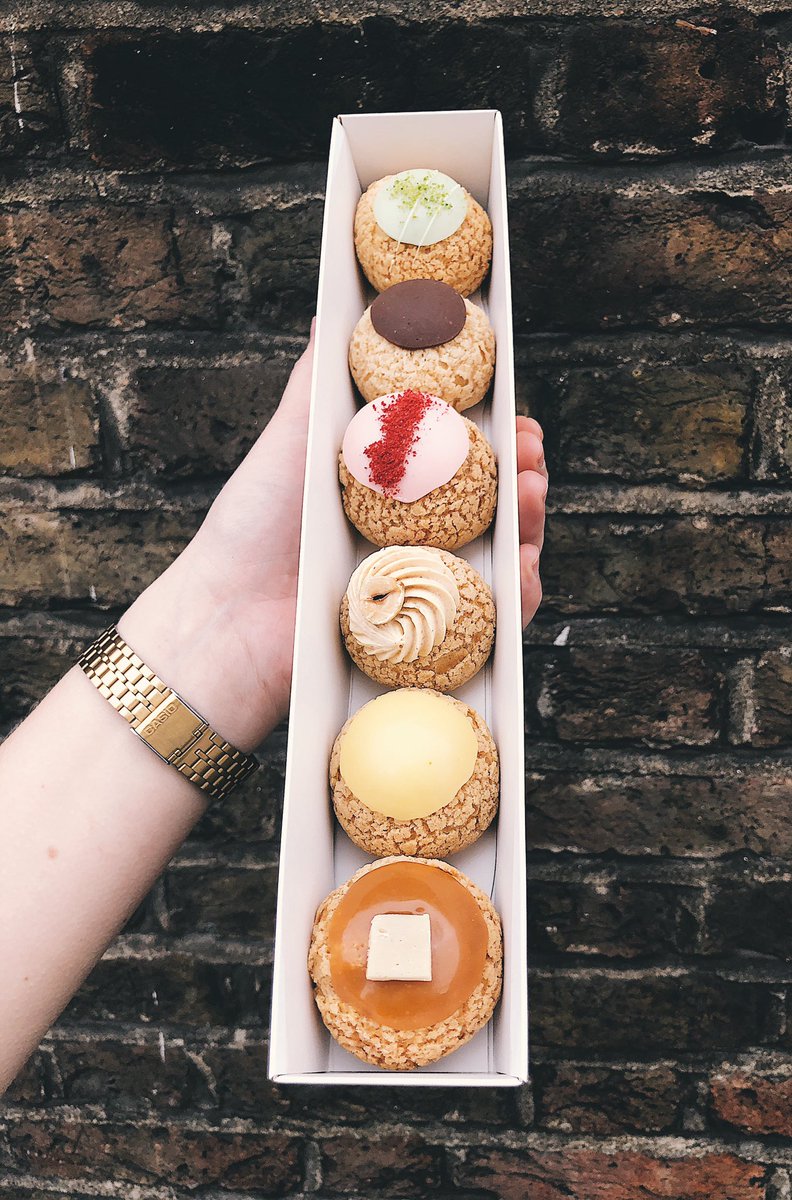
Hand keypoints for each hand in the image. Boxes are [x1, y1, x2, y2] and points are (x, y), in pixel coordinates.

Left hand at [120, 327, 547, 750]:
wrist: (229, 618)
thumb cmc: (252, 527)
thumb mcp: (291, 440)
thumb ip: (319, 381)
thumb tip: (333, 313)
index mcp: (384, 487)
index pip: (455, 453)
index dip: (492, 432)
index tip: (514, 409)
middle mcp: (409, 532)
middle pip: (488, 499)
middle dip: (520, 471)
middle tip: (529, 451)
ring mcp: (421, 582)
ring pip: (496, 551)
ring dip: (527, 522)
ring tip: (529, 494)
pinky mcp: (427, 635)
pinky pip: (488, 615)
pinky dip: (517, 591)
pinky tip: (525, 564)